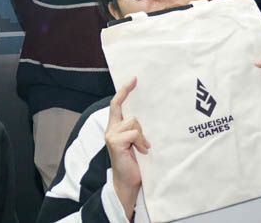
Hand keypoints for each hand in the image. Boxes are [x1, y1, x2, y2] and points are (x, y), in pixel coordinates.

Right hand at [105, 77, 149, 218]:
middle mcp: (111, 129)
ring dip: (142, 135)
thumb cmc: (134, 163)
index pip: (116, 104)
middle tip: (137, 95)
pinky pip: (134, 133)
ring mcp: (111, 135)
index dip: (123, 91)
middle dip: (131, 105)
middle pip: (123, 109)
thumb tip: (149, 116)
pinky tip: (142, 151)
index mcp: (115, 127)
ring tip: (143, 148)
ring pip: (133, 122)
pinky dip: (141, 141)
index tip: (133, 79)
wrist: (128, 183)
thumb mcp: (136, 142)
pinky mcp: (115, 142)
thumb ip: (136, 129)